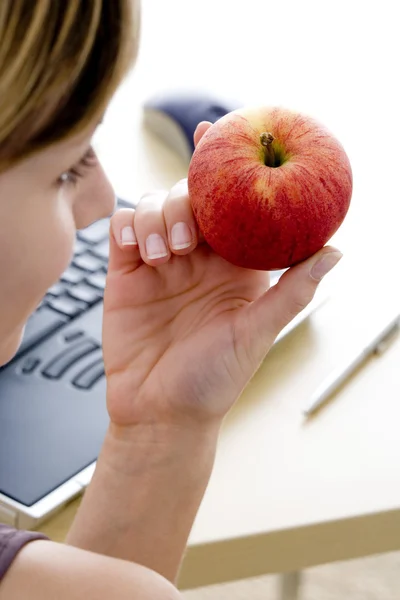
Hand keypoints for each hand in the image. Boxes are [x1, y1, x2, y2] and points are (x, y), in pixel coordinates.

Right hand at [103, 122, 341, 430]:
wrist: (160, 415)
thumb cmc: (212, 381)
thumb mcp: (256, 333)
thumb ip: (293, 290)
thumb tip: (337, 250)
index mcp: (233, 266)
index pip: (231, 206)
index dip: (223, 167)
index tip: (219, 133)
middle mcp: (197, 258)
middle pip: (188, 197)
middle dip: (188, 201)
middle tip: (191, 238)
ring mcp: (159, 263)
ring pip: (153, 207)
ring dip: (158, 218)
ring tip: (166, 256)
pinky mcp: (125, 273)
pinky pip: (122, 230)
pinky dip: (129, 227)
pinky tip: (139, 251)